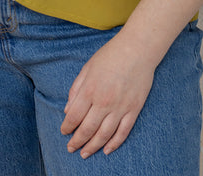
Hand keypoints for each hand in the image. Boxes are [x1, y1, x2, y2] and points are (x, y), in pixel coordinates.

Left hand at [60, 30, 154, 158]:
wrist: (138, 49)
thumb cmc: (110, 55)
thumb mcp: (88, 67)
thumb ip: (76, 89)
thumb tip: (68, 110)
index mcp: (90, 90)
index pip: (74, 116)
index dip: (67, 127)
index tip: (64, 132)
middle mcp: (104, 102)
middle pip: (87, 129)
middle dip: (77, 141)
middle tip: (71, 149)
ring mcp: (120, 107)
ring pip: (104, 135)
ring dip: (92, 147)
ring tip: (84, 153)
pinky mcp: (134, 109)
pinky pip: (123, 132)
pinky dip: (114, 144)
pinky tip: (106, 150)